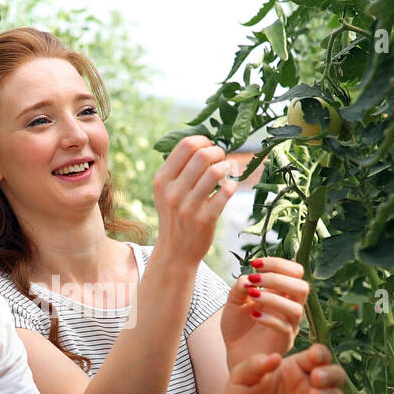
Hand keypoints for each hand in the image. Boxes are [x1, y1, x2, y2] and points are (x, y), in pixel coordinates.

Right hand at [151, 136, 239, 266]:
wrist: (175, 253)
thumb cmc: (175, 216)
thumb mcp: (166, 192)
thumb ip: (179, 169)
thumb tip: (204, 144)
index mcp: (161, 180)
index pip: (185, 146)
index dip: (203, 141)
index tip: (210, 147)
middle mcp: (172, 192)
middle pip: (202, 155)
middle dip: (218, 152)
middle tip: (221, 158)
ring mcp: (188, 207)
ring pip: (215, 172)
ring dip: (227, 167)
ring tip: (228, 171)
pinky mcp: (205, 219)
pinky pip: (225, 192)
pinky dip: (232, 185)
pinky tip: (230, 187)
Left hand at [218, 345, 347, 393]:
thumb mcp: (240, 379)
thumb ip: (255, 365)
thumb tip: (274, 357)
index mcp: (295, 367)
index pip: (317, 355)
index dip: (320, 354)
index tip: (315, 356)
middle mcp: (307, 384)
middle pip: (335, 374)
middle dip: (332, 374)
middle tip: (317, 377)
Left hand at [222, 257, 309, 368]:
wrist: (234, 351)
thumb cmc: (237, 325)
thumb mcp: (233, 301)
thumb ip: (240, 287)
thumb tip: (249, 279)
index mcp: (282, 293)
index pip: (295, 272)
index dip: (278, 264)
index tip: (255, 264)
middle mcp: (290, 306)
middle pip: (302, 288)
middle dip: (278, 279)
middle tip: (255, 279)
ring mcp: (290, 325)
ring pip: (296, 309)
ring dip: (273, 298)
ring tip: (253, 295)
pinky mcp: (284, 341)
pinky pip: (285, 328)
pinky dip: (269, 318)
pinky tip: (253, 315)